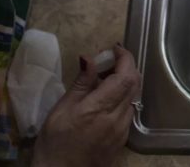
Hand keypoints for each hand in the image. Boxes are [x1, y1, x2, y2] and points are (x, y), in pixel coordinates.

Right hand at [31, 45, 141, 166]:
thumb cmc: (55, 142)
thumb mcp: (62, 109)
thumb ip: (81, 83)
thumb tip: (90, 59)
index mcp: (100, 108)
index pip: (125, 76)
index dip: (125, 58)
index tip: (115, 48)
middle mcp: (117, 118)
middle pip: (135, 84)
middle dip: (127, 66)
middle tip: (110, 60)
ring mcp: (123, 129)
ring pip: (134, 97)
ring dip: (126, 81)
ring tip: (106, 77)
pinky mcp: (123, 139)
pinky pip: (130, 110)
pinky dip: (124, 97)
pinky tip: (108, 98)